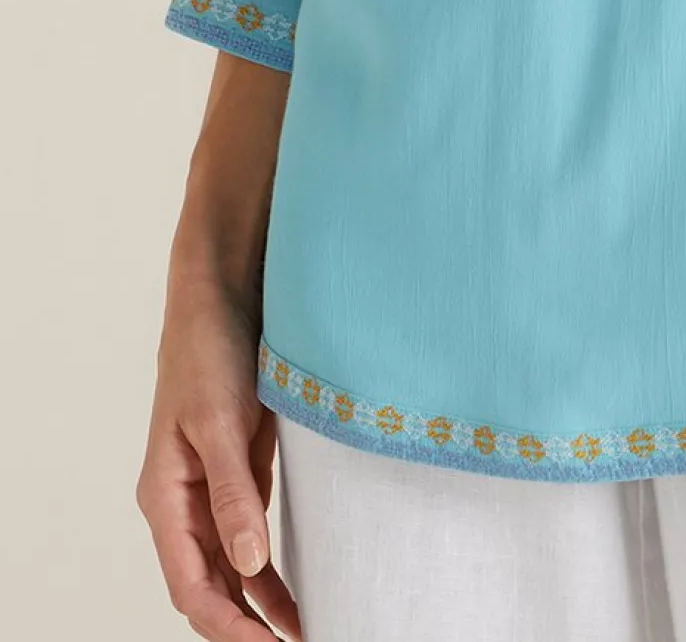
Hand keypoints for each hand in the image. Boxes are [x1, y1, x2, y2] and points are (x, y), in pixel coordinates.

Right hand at [135, 270, 301, 640]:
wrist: (223, 293)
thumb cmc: (210, 350)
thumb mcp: (221, 422)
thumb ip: (234, 495)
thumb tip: (249, 567)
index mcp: (165, 497)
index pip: (190, 585)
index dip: (226, 625)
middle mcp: (184, 502)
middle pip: (209, 585)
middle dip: (244, 625)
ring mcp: (212, 488)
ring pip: (231, 566)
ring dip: (261, 604)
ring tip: (304, 632)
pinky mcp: (239, 471)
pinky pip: (250, 535)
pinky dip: (269, 568)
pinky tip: (294, 593)